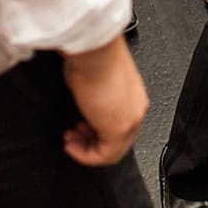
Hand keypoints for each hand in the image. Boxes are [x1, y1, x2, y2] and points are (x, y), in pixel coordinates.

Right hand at [60, 34, 148, 166]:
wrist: (95, 53)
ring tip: (71, 140)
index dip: (97, 135)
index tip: (80, 131)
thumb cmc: (93, 60)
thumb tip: (83, 108)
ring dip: (87, 150)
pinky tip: (72, 145)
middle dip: (91, 143)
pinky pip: (106, 155)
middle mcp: (136, 110)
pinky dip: (85, 155)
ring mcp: (131, 119)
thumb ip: (93, 101)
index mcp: (133, 99)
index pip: (121, 129)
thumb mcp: (93, 83)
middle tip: (74, 137)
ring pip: (113, 151)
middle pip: (118, 142)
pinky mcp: (120, 127)